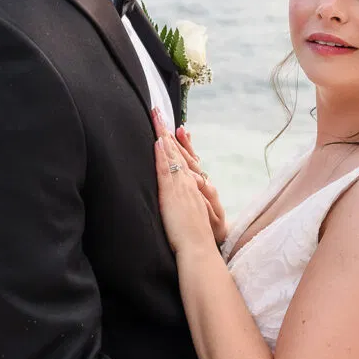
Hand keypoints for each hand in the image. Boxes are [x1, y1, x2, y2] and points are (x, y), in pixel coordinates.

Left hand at [152, 111, 227, 254]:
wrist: (200, 247)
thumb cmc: (195, 237)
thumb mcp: (190, 215)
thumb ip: (186, 202)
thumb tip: (181, 195)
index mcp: (192, 186)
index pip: (183, 158)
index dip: (176, 142)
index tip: (170, 127)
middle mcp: (188, 182)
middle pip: (177, 151)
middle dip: (167, 131)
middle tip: (159, 111)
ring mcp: (182, 186)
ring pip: (172, 155)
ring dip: (164, 135)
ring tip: (157, 117)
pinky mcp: (174, 194)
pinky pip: (168, 169)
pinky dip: (164, 154)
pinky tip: (159, 142)